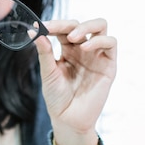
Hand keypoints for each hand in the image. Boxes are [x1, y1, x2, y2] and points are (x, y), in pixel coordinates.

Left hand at [34, 18, 116, 144]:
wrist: (68, 120)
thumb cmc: (57, 98)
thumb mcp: (48, 73)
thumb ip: (45, 52)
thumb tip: (34, 30)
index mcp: (68, 50)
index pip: (63, 29)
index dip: (53, 24)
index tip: (40, 25)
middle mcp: (83, 49)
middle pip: (82, 24)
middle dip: (68, 23)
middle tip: (54, 29)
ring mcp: (97, 56)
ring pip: (100, 27)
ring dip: (86, 26)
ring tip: (72, 37)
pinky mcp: (109, 65)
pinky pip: (110, 43)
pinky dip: (99, 40)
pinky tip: (85, 47)